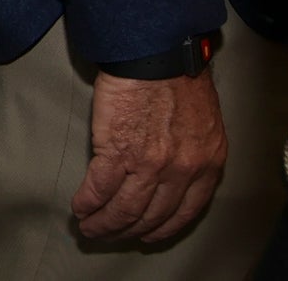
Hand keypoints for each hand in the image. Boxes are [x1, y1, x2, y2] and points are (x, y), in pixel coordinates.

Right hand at [72, 70, 226, 244]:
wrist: (158, 53)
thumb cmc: (178, 75)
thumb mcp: (203, 120)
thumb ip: (192, 148)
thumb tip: (172, 165)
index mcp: (207, 164)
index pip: (186, 212)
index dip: (163, 228)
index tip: (148, 235)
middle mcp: (183, 172)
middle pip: (152, 216)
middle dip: (128, 230)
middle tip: (110, 235)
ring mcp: (150, 165)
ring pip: (125, 210)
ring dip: (105, 224)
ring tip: (90, 228)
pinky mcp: (118, 151)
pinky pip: (100, 189)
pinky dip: (88, 203)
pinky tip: (80, 208)